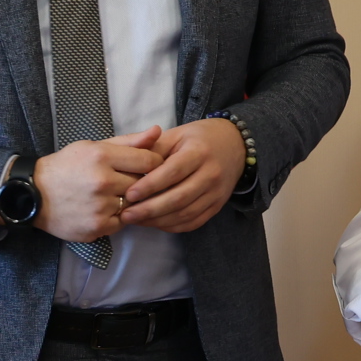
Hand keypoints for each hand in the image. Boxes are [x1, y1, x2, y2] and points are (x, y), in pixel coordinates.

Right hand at [33, 127, 162, 241]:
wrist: (34, 194)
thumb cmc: (66, 166)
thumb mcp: (93, 146)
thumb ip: (128, 141)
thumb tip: (157, 131)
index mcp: (102, 156)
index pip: (149, 161)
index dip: (153, 164)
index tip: (148, 167)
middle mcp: (103, 182)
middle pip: (143, 184)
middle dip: (139, 183)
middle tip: (123, 181)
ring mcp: (100, 207)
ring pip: (134, 204)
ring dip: (128, 201)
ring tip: (109, 195)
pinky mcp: (97, 227)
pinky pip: (122, 222)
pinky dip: (116, 217)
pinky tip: (102, 209)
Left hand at [119, 118, 245, 233]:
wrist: (234, 145)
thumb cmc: (198, 139)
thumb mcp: (176, 135)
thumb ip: (152, 148)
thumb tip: (128, 165)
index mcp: (199, 152)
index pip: (173, 172)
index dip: (150, 185)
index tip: (129, 194)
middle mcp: (211, 174)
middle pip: (179, 198)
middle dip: (150, 209)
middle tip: (127, 214)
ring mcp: (216, 193)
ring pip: (185, 214)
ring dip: (158, 221)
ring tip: (136, 220)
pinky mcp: (217, 206)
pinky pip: (194, 222)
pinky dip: (172, 226)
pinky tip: (155, 223)